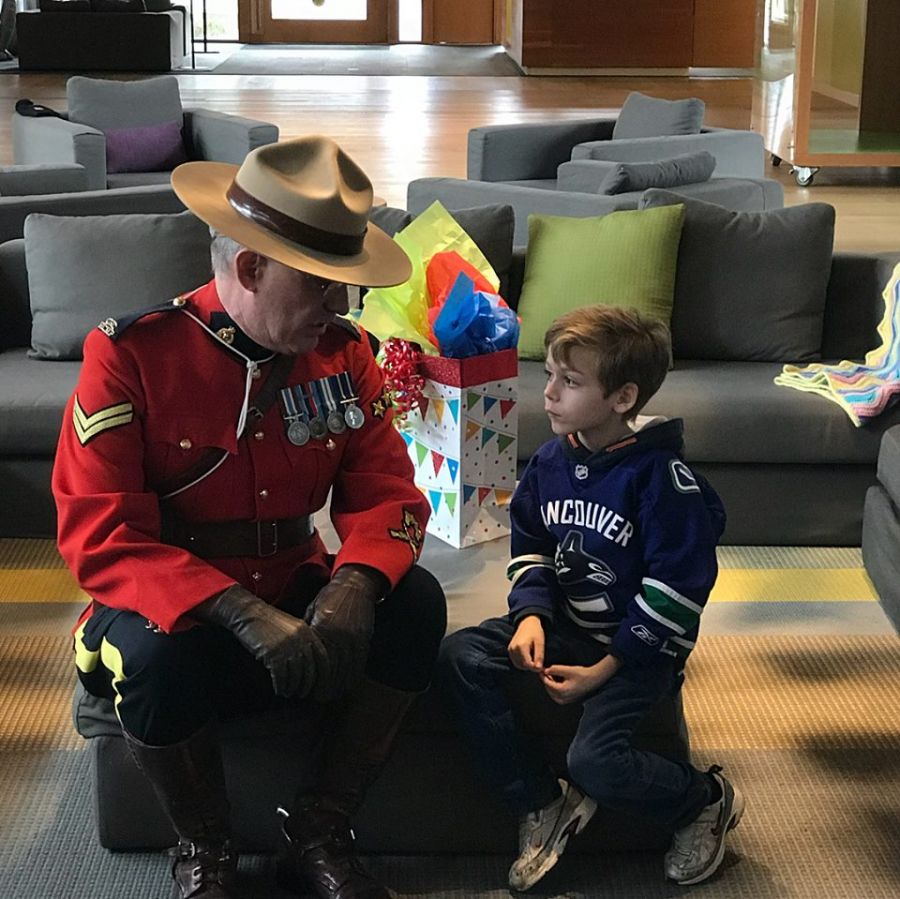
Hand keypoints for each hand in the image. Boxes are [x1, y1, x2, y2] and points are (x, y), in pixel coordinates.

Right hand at [194, 585, 328, 697]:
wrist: (249, 614)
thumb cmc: (269, 623)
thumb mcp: (292, 628)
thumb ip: (303, 642)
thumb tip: (309, 665)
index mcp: (308, 633)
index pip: (322, 658)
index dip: (323, 674)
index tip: (320, 685)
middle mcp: (301, 640)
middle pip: (309, 670)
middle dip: (306, 685)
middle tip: (302, 694)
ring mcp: (287, 647)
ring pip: (295, 675)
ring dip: (292, 687)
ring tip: (288, 692)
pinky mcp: (273, 654)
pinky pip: (281, 676)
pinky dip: (281, 686)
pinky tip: (279, 690)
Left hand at [305, 564, 385, 698]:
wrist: (356, 584)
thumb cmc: (330, 596)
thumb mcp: (312, 611)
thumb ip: (307, 632)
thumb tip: (299, 652)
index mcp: (325, 628)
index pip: (318, 661)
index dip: (313, 679)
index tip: (307, 690)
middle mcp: (342, 636)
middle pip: (333, 670)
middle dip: (325, 686)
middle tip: (317, 697)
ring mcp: (356, 638)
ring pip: (347, 670)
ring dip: (338, 685)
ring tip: (330, 695)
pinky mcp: (365, 639)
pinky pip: (359, 663)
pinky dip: (352, 676)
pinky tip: (345, 684)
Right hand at [508, 615, 545, 671]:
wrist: (527, 622)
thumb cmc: (535, 631)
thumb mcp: (540, 643)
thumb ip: (539, 656)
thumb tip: (538, 669)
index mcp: (521, 646)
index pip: (527, 664)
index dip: (535, 668)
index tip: (542, 666)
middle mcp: (513, 649)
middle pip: (522, 666)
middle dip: (531, 667)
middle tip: (539, 663)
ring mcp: (510, 649)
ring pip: (518, 665)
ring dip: (526, 666)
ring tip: (534, 659)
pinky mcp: (509, 650)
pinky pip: (515, 661)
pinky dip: (522, 663)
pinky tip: (528, 658)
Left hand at [541, 656, 620, 704]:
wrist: (594, 679)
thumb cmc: (582, 675)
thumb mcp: (567, 670)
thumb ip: (554, 669)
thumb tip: (545, 671)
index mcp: (562, 691)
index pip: (547, 684)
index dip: (543, 676)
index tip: (541, 670)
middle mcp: (563, 698)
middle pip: (548, 689)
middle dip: (547, 680)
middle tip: (546, 671)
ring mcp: (566, 701)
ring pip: (552, 693)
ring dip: (551, 684)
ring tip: (553, 675)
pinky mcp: (569, 700)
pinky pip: (557, 695)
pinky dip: (555, 688)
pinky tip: (558, 681)